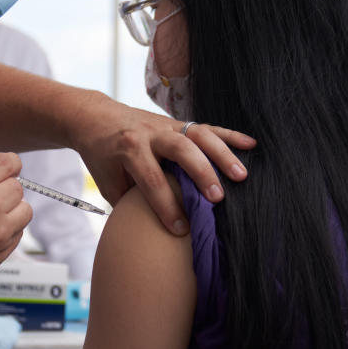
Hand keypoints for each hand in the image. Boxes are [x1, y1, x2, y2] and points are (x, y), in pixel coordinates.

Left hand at [73, 100, 254, 234]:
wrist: (96, 118)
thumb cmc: (102, 156)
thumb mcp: (108, 181)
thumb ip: (130, 201)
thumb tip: (154, 230)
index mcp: (128, 149)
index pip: (151, 179)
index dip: (166, 206)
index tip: (181, 229)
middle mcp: (149, 134)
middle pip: (179, 150)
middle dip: (200, 173)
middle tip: (218, 198)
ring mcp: (166, 125)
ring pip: (198, 135)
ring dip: (222, 154)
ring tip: (241, 175)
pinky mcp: (178, 122)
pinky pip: (207, 126)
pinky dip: (230, 135)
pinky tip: (251, 146)